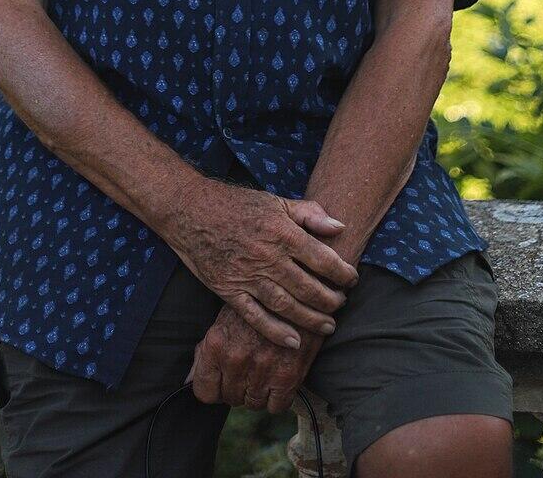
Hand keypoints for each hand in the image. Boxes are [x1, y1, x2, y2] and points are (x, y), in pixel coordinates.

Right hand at [171, 176, 357, 347]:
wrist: (191, 211)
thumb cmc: (236, 204)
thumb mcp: (276, 201)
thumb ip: (309, 213)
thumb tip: (340, 227)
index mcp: (282, 232)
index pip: (322, 259)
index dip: (342, 273)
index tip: (352, 280)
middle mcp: (268, 257)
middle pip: (308, 287)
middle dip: (331, 300)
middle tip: (342, 305)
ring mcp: (248, 276)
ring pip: (287, 305)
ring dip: (311, 319)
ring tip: (328, 326)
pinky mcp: (229, 291)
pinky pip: (256, 317)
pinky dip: (276, 331)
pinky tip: (294, 341)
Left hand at [186, 302, 325, 413]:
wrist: (296, 289)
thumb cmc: (258, 302)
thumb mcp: (225, 318)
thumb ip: (205, 352)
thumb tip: (188, 379)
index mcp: (216, 344)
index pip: (204, 392)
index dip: (215, 388)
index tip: (224, 380)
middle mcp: (236, 359)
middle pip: (231, 398)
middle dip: (239, 386)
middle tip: (250, 367)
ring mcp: (261, 370)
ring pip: (253, 403)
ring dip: (259, 391)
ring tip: (266, 368)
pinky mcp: (288, 376)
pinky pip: (276, 407)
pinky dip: (278, 397)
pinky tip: (280, 377)